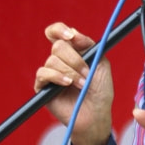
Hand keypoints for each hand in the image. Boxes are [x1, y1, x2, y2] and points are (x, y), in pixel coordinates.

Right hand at [35, 22, 112, 144]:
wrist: (96, 114)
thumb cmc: (100, 91)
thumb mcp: (101, 64)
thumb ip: (89, 46)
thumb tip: (74, 33)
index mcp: (72, 51)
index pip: (56, 32)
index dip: (60, 30)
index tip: (71, 36)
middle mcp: (59, 60)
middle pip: (58, 46)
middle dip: (75, 59)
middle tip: (87, 72)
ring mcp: (50, 73)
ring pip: (52, 60)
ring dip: (71, 72)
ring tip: (82, 84)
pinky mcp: (42, 87)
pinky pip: (43, 73)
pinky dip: (57, 76)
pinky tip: (67, 84)